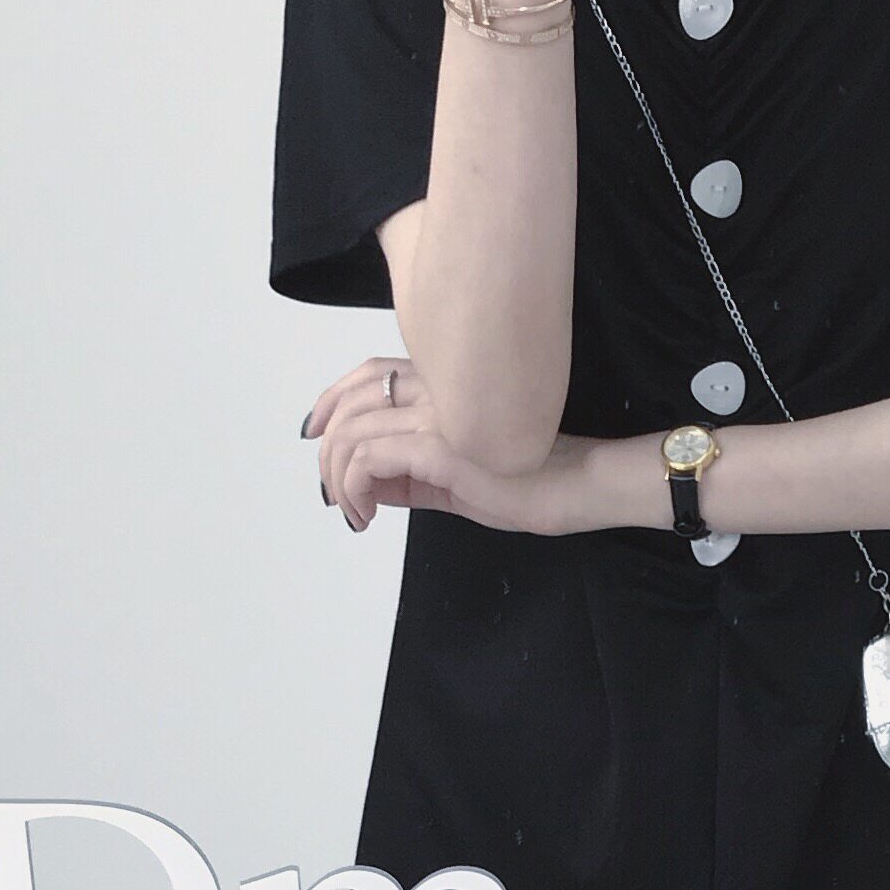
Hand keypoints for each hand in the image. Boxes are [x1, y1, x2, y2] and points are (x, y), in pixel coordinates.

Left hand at [303, 356, 616, 537]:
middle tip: (335, 496)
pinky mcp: (440, 447)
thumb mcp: (453, 480)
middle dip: (326, 452)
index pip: (367, 375)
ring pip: (351, 435)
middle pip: (349, 404)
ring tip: (354, 514)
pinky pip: (369, 460)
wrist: (574, 488)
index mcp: (441, 384)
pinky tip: (366, 515)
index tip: (315, 436)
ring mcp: (436, 415)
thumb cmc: (526, 482)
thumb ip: (410, 476)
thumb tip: (367, 486)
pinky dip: (354, 490)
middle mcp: (434, 389)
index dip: (330, 401)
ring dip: (338, 481)